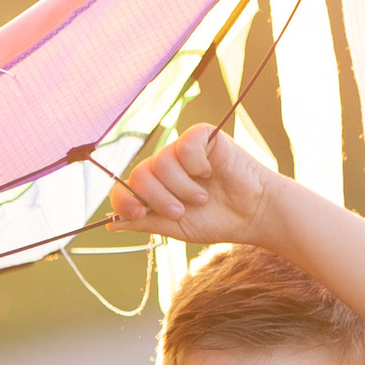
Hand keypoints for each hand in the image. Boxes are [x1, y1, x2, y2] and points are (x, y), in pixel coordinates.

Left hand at [107, 124, 281, 253]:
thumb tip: (111, 225)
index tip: (137, 214)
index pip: (125, 186)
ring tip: (202, 197)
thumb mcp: (176, 228)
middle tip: (181, 211)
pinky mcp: (201, 137)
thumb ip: (146, 223)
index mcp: (156, 188)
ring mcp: (182, 151)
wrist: (252, 214)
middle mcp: (165, 167)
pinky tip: (211, 172)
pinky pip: (184, 146)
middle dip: (158, 198)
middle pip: (140, 174)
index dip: (124, 200)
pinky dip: (196, 165)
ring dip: (182, 188)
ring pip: (162, 162)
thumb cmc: (217, 220)